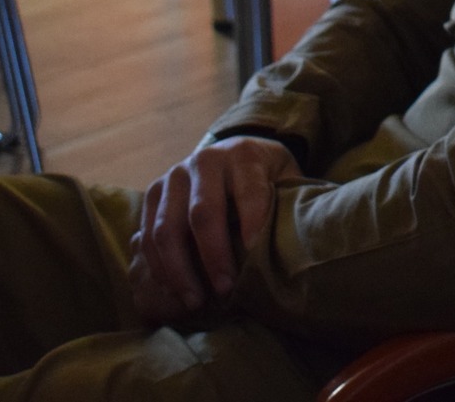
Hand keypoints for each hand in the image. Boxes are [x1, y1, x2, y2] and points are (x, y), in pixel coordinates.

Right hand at [130, 136, 299, 322]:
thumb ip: (290, 201)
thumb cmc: (267, 175)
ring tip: (195, 301)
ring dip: (178, 270)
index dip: (252, 224)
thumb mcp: (286, 178)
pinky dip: (158, 266)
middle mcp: (204, 161)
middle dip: (213, 257)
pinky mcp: (152, 194)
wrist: (231, 152)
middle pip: (202, 214)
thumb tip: (308, 238)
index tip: (255, 258)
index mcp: (244, 155)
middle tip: (224, 291)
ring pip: (166, 228)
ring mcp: (173, 176)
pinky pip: (147, 235)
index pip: (248, 191)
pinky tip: (173, 290)